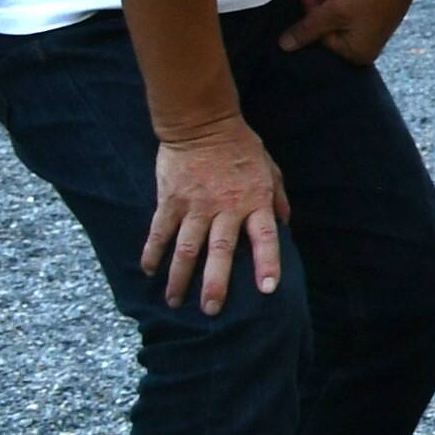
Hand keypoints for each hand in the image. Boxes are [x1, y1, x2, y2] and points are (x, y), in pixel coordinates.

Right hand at [142, 119, 289, 314]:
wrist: (202, 124)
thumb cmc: (241, 147)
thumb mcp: (270, 168)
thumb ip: (278, 197)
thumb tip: (286, 224)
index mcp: (255, 200)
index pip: (265, 236)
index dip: (267, 263)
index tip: (267, 289)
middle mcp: (225, 207)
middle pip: (221, 250)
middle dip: (215, 283)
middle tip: (211, 310)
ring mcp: (195, 205)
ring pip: (186, 248)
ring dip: (179, 277)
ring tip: (175, 301)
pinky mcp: (170, 200)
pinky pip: (159, 231)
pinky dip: (152, 252)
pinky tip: (148, 271)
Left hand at [280, 0, 420, 66]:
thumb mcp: (332, 12)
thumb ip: (306, 30)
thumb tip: (284, 46)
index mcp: (357, 52)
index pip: (321, 39)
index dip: (309, 16)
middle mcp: (366, 45)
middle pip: (330, 28)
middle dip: (320, 3)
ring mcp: (374, 30)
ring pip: (340, 17)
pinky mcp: (378, 15)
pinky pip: (353, 10)